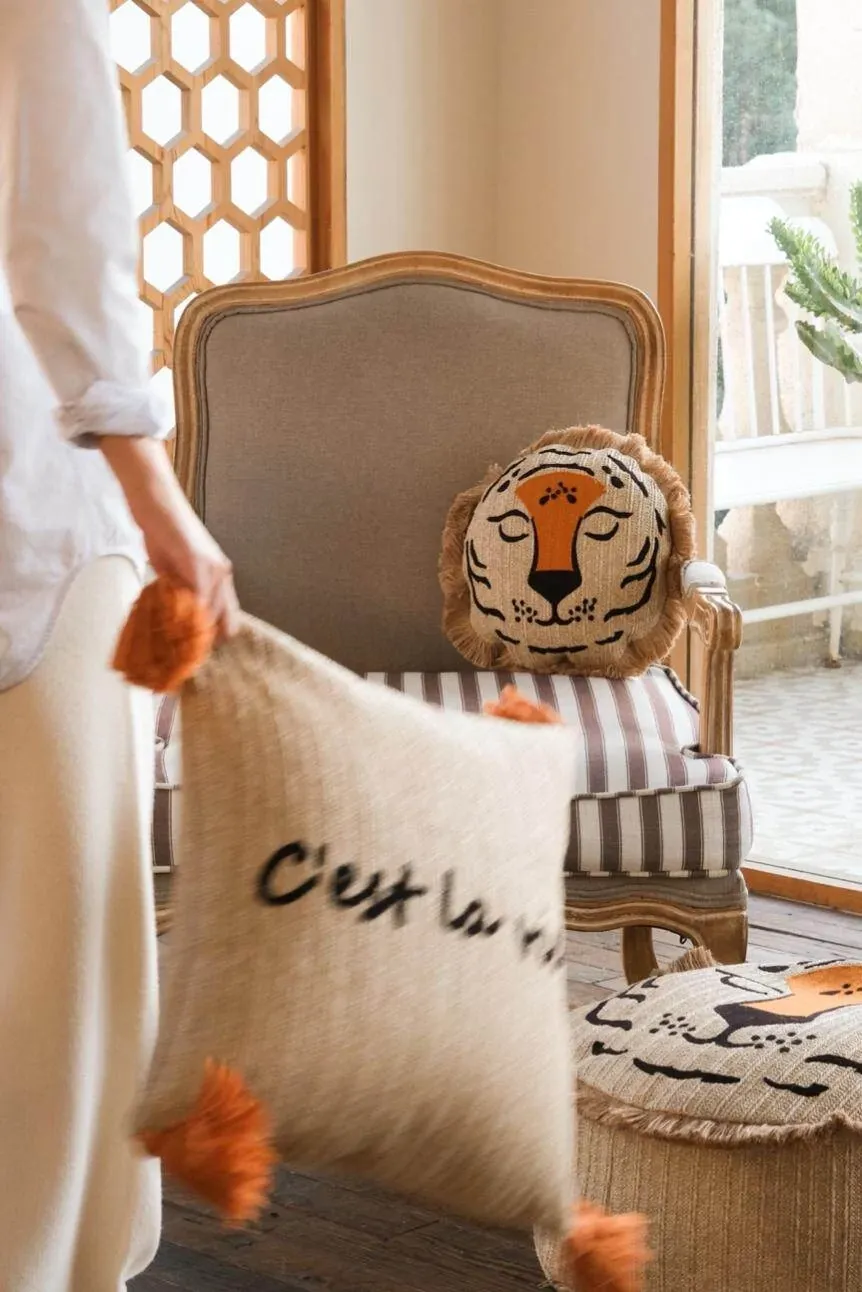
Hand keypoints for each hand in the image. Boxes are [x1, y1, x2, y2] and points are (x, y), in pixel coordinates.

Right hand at [99, 437, 239, 640]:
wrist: (154, 501)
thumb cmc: (162, 531)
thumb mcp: (172, 569)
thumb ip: (178, 592)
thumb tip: (176, 619)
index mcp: (219, 577)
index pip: (226, 620)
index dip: (210, 639)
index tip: (191, 655)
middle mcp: (222, 575)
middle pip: (226, 624)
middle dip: (204, 644)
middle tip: (182, 659)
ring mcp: (213, 570)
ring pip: (212, 616)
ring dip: (193, 636)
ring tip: (174, 651)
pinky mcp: (198, 564)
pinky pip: (199, 601)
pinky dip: (186, 619)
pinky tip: (171, 628)